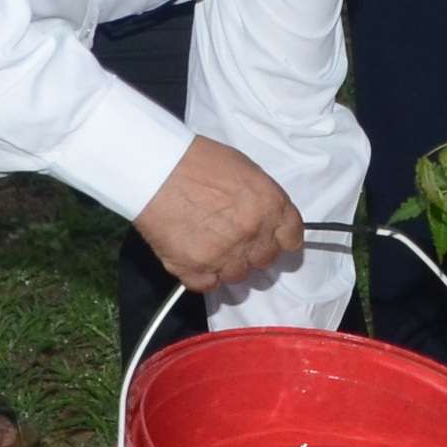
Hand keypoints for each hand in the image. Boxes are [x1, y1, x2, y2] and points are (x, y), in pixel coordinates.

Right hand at [136, 134, 304, 292]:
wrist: (155, 169)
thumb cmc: (197, 161)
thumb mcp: (245, 170)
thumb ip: (262, 200)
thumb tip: (267, 219)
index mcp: (270, 206)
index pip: (292, 238)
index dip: (281, 238)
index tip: (272, 238)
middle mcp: (253, 234)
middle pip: (266, 260)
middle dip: (253, 251)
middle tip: (233, 236)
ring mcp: (225, 255)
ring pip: (238, 276)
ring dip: (228, 264)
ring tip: (209, 243)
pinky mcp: (195, 270)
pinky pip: (209, 285)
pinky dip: (203, 275)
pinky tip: (194, 255)